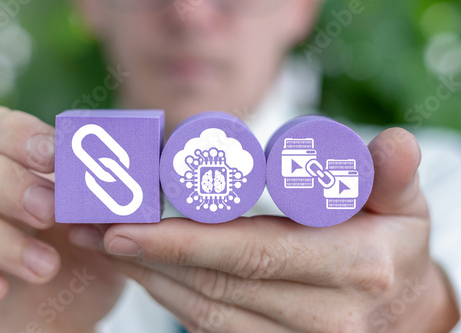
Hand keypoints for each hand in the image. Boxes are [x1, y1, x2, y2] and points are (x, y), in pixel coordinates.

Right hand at [0, 107, 125, 332]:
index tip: (56, 155)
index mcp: (8, 164)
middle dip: (7, 182)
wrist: (59, 321)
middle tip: (49, 210)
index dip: (19, 135)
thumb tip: (128, 182)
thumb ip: (109, 207)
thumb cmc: (79, 266)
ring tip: (46, 267)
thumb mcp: (103, 235)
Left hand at [73, 128, 458, 331]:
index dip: (187, 242)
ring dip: (150, 280)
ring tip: (107, 247)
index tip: (129, 226)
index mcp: (354, 267)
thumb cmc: (392, 246)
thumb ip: (391, 174)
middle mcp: (324, 316)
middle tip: (98, 230)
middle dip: (151, 259)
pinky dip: (171, 299)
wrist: (400, 311)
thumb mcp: (403, 204)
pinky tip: (144, 273)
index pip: (255, 254)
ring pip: (206, 314)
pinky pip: (211, 329)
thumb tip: (393, 144)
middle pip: (218, 286)